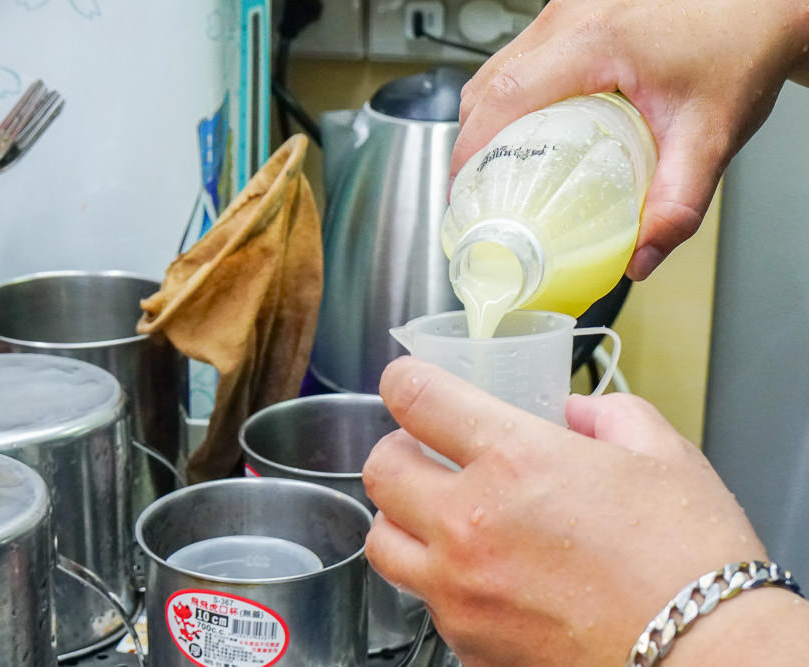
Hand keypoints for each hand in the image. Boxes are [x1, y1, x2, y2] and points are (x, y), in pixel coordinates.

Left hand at [363, 356, 766, 664]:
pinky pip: (424, 599)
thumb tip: (573, 415)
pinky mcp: (468, 644)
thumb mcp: (661, 454)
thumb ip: (607, 416)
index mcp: (515, 460)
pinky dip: (438, 579)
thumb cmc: (690, 562)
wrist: (707, 659)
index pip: (415, 398)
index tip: (407, 382)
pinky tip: (480, 574)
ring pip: (381, 541)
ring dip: (401, 517)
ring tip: (438, 514)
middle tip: (427, 452)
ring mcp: (461, 591)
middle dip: (398, 450)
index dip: (404, 379)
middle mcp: (470, 524)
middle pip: (379, 470)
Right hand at [451, 0, 808, 279]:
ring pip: (497, 67)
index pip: (504, 96)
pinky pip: (519, 58)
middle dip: (469, 141)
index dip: (468, 149)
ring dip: (487, 118)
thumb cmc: (742, 47)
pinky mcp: (573, 12)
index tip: (460, 194)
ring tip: (496, 168)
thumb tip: (640, 257)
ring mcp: (568, 9)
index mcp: (597, 41)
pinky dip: (509, 97)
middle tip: (475, 192)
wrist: (764, 4)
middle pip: (486, 82)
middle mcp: (573, 17)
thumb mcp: (711, 135)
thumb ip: (678, 203)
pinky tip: (527, 129)